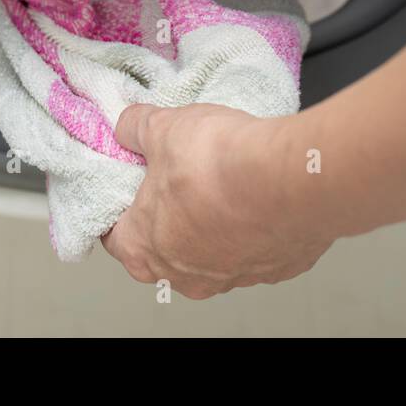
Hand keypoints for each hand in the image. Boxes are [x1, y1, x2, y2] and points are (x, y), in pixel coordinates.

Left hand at [101, 103, 333, 299]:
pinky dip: (259, 227)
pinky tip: (262, 197)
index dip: (121, 207)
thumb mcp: (163, 128)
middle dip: (173, 216)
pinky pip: (259, 250)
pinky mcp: (275, 270)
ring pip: (216, 253)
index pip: (115, 237)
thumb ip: (136, 129)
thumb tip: (129, 127)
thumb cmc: (223, 165)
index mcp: (144, 249)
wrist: (290, 176)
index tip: (133, 188)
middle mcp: (185, 275)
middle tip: (185, 179)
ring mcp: (233, 278)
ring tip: (230, 183)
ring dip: (219, 225)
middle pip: (166, 248)